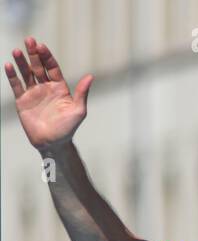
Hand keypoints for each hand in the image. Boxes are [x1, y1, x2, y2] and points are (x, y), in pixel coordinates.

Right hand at [5, 37, 91, 151]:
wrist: (52, 143)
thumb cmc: (68, 128)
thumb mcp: (78, 110)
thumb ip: (82, 93)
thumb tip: (90, 76)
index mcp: (60, 88)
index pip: (53, 68)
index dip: (47, 57)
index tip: (42, 46)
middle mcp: (46, 88)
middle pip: (38, 67)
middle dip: (34, 54)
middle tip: (29, 40)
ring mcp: (33, 93)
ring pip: (26, 73)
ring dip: (21, 62)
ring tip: (17, 51)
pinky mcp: (22, 100)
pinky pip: (16, 85)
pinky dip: (12, 76)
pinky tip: (8, 65)